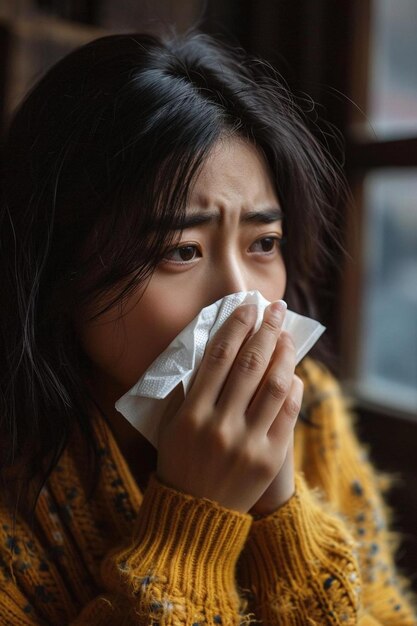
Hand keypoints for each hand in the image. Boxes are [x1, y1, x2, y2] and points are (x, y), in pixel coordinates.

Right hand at [157, 301, 300, 512]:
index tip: (247, 306)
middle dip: (265, 330)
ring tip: (287, 335)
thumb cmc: (179, 464)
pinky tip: (294, 372)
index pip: (219, 357)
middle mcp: (219, 425)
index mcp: (191, 414)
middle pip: (249, 364)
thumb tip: (213, 351)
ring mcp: (247, 443)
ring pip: (273, 385)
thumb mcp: (171, 426)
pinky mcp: (269, 458)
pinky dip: (293, 387)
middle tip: (276, 309)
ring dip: (283, 354)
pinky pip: (287, 413)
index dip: (236, 327)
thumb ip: (187, 391)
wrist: (195, 515)